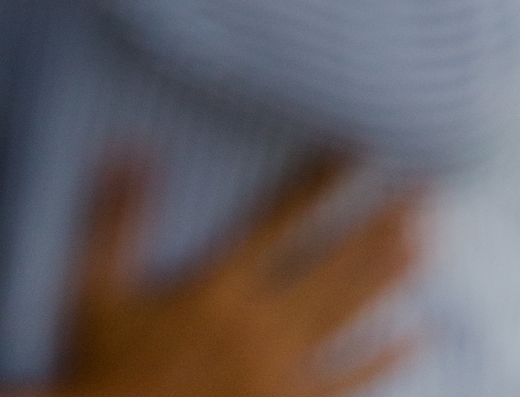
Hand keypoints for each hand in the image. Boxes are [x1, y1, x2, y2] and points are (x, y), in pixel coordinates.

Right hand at [67, 159, 419, 396]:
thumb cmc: (99, 367)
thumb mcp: (92, 286)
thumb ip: (115, 216)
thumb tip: (129, 146)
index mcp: (215, 286)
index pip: (279, 220)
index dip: (320, 184)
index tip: (358, 151)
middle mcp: (258, 325)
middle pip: (331, 266)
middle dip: (378, 226)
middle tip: (424, 193)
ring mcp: (279, 374)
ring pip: (347, 317)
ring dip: (388, 280)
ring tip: (427, 245)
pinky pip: (345, 383)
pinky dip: (381, 360)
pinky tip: (413, 337)